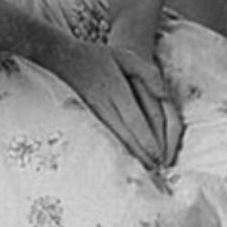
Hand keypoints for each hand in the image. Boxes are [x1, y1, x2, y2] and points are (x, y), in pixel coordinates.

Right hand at [42, 37, 169, 171]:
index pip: (132, 118)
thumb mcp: (125, 57)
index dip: (145, 138)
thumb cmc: (98, 57)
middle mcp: (103, 103)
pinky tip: (126, 158)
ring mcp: (93, 112)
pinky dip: (116, 148)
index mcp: (115, 88)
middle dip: (141, 153)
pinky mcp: (87, 117)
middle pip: (124, 133)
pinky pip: (104, 136)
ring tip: (145, 169)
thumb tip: (164, 94)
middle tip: (156, 169)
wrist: (62, 59)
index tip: (157, 154)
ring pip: (114, 138)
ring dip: (130, 154)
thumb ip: (147, 73)